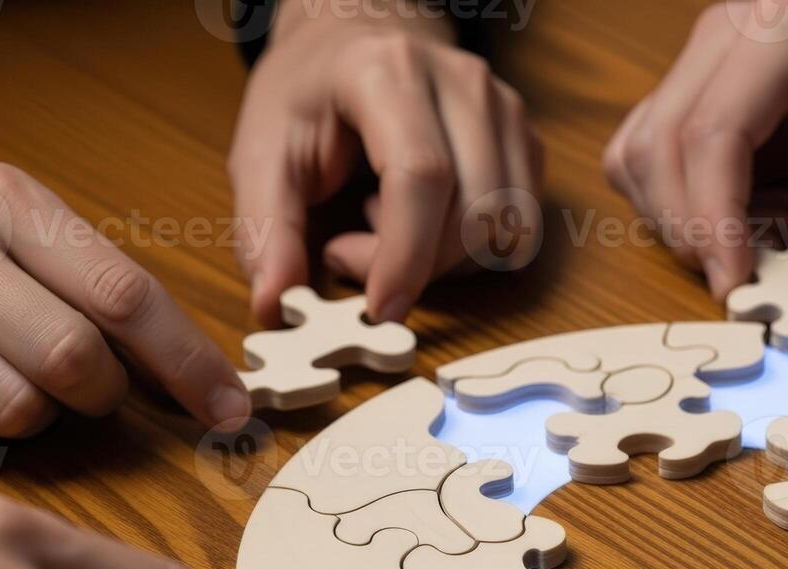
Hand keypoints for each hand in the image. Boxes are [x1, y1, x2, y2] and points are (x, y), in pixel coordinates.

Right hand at [0, 156, 251, 457]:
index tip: (232, 409)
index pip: (124, 295)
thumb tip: (194, 374)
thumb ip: (95, 281)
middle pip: (74, 362)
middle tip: (91, 382)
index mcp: (4, 202)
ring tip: (13, 375)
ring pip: (16, 411)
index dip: (189, 364)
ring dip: (40, 414)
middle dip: (104, 391)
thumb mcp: (12, 215)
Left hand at [230, 2, 542, 325]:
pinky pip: (518, 229)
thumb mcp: (261, 154)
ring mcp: (504, 110)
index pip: (422, 175)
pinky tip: (425, 222)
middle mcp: (462, 82)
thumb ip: (264, 229)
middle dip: (417, 263)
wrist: (356, 44)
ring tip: (390, 227)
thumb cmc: (308, 97)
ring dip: (448, 261)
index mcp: (388, 70)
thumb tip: (274, 305)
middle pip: (472, 213)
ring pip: (506, 229)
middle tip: (350, 251)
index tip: (378, 306)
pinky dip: (473, 251)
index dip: (404, 254)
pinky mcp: (526, 140)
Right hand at [603, 0, 787, 302]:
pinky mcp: (694, 77)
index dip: (713, 217)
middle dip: (687, 229)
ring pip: (637, 147)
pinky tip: (745, 207)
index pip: (714, 132)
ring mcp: (701, 52)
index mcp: (787, 30)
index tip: (736, 281)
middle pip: (658, 143)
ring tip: (758, 235)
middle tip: (741, 282)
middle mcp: (725, 31)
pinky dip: (672, 196)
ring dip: (673, 216)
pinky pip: (645, 144)